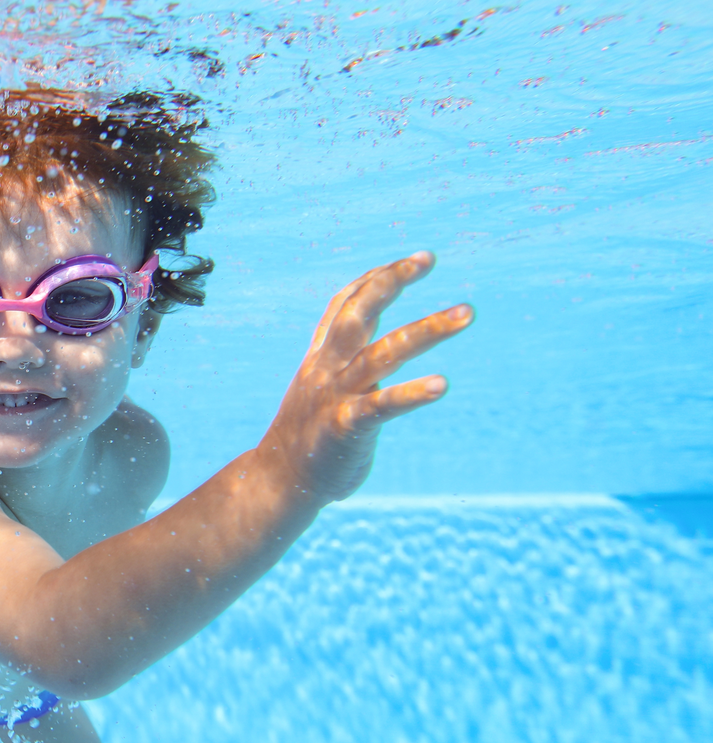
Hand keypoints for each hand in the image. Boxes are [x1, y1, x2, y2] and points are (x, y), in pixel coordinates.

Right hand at [258, 251, 472, 502]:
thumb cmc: (310, 437)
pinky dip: (411, 393)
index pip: (346, 304)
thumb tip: (382, 349)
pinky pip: (381, 406)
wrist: (278, 483)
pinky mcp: (344, 428)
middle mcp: (327, 369)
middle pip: (358, 313)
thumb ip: (348, 365)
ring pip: (383, 352)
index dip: (378, 277)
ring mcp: (335, 396)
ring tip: (466, 313)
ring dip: (426, 329)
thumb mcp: (322, 389)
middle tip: (428, 259)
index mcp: (322, 358)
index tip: (418, 260)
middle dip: (391, 281)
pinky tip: (441, 384)